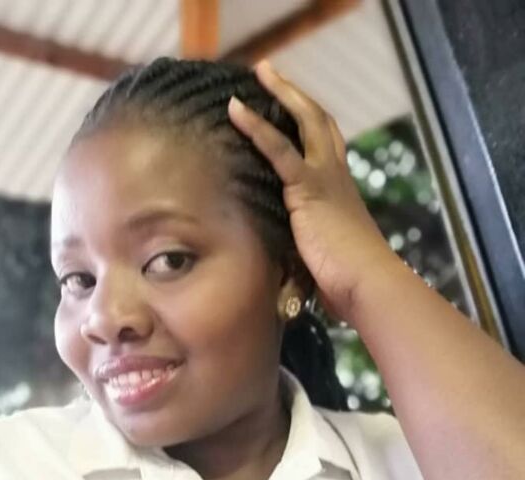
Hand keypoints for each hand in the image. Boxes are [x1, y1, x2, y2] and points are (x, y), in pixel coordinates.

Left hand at [228, 60, 398, 322]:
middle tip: (272, 76)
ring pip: (305, 121)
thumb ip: (304, 253)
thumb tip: (286, 275)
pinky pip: (279, 148)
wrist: (366, 284)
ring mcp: (325, 178)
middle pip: (320, 123)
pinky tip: (237, 110)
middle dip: (295, 97)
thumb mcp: (322, 261)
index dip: (309, 128)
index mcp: (340, 193)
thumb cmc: (348, 283)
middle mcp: (336, 177)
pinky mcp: (308, 188)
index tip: (291, 113)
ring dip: (281, 93)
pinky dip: (257, 127)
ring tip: (259, 73)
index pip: (325, 149)